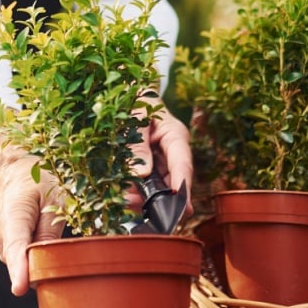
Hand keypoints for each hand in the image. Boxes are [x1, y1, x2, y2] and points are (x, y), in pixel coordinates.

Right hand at [0, 118, 62, 296]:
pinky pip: (23, 262)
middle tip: (67, 258)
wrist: (16, 174)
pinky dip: (36, 260)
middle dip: (42, 269)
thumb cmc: (39, 183)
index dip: (19, 271)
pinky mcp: (6, 250)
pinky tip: (45, 245)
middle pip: (21, 264)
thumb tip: (49, 260)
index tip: (20, 289)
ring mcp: (2, 245)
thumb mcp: (53, 199)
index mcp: (14, 216)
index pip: (16, 249)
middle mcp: (2, 236)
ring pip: (24, 265)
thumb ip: (50, 230)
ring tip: (53, 239)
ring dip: (40, 262)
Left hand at [127, 96, 193, 211]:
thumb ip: (138, 143)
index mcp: (175, 136)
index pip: (183, 164)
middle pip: (171, 181)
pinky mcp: (147, 167)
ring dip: (144, 198)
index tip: (181, 206)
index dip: (182, 186)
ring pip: (157, 186)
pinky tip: (124, 198)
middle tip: (147, 212)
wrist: (128, 96)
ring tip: (128, 203)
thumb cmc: (135, 100)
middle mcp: (171, 153)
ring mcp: (159, 162)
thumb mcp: (135, 117)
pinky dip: (134, 192)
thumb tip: (142, 173)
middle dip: (161, 199)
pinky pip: (143, 184)